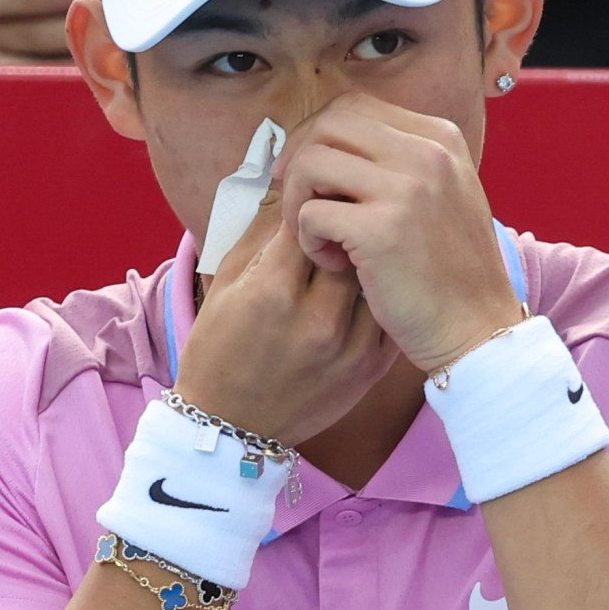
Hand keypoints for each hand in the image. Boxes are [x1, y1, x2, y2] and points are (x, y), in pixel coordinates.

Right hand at [172, 186, 395, 450]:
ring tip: (363, 239)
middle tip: (346, 207)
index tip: (313, 189)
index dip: (314, 196)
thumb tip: (294, 183)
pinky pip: (389, 310)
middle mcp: (316, 320)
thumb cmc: (220, 346)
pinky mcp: (372, 369)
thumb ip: (261, 229)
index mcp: (272, 292)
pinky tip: (376, 277)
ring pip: (379, 273)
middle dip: (347, 219)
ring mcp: (350, 348)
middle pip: (352, 240)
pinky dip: (384, 289)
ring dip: (371, 251)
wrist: (230, 426)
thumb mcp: (227, 280)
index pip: (310, 217)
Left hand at [282, 94, 521, 376]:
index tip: (307, 174)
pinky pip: (310, 214)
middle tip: (298, 202)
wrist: (479, 329)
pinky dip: (308, 241)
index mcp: (440, 138)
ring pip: (311, 163)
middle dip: (298, 160)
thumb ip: (397, 163)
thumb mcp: (441, 196)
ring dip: (300, 202)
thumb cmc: (449, 272)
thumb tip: (324, 143)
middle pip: (328, 123)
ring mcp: (407, 188)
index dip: (316, 136)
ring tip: (323, 239)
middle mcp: (427, 153)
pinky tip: (336, 264)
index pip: (354, 106)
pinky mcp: (382, 230)